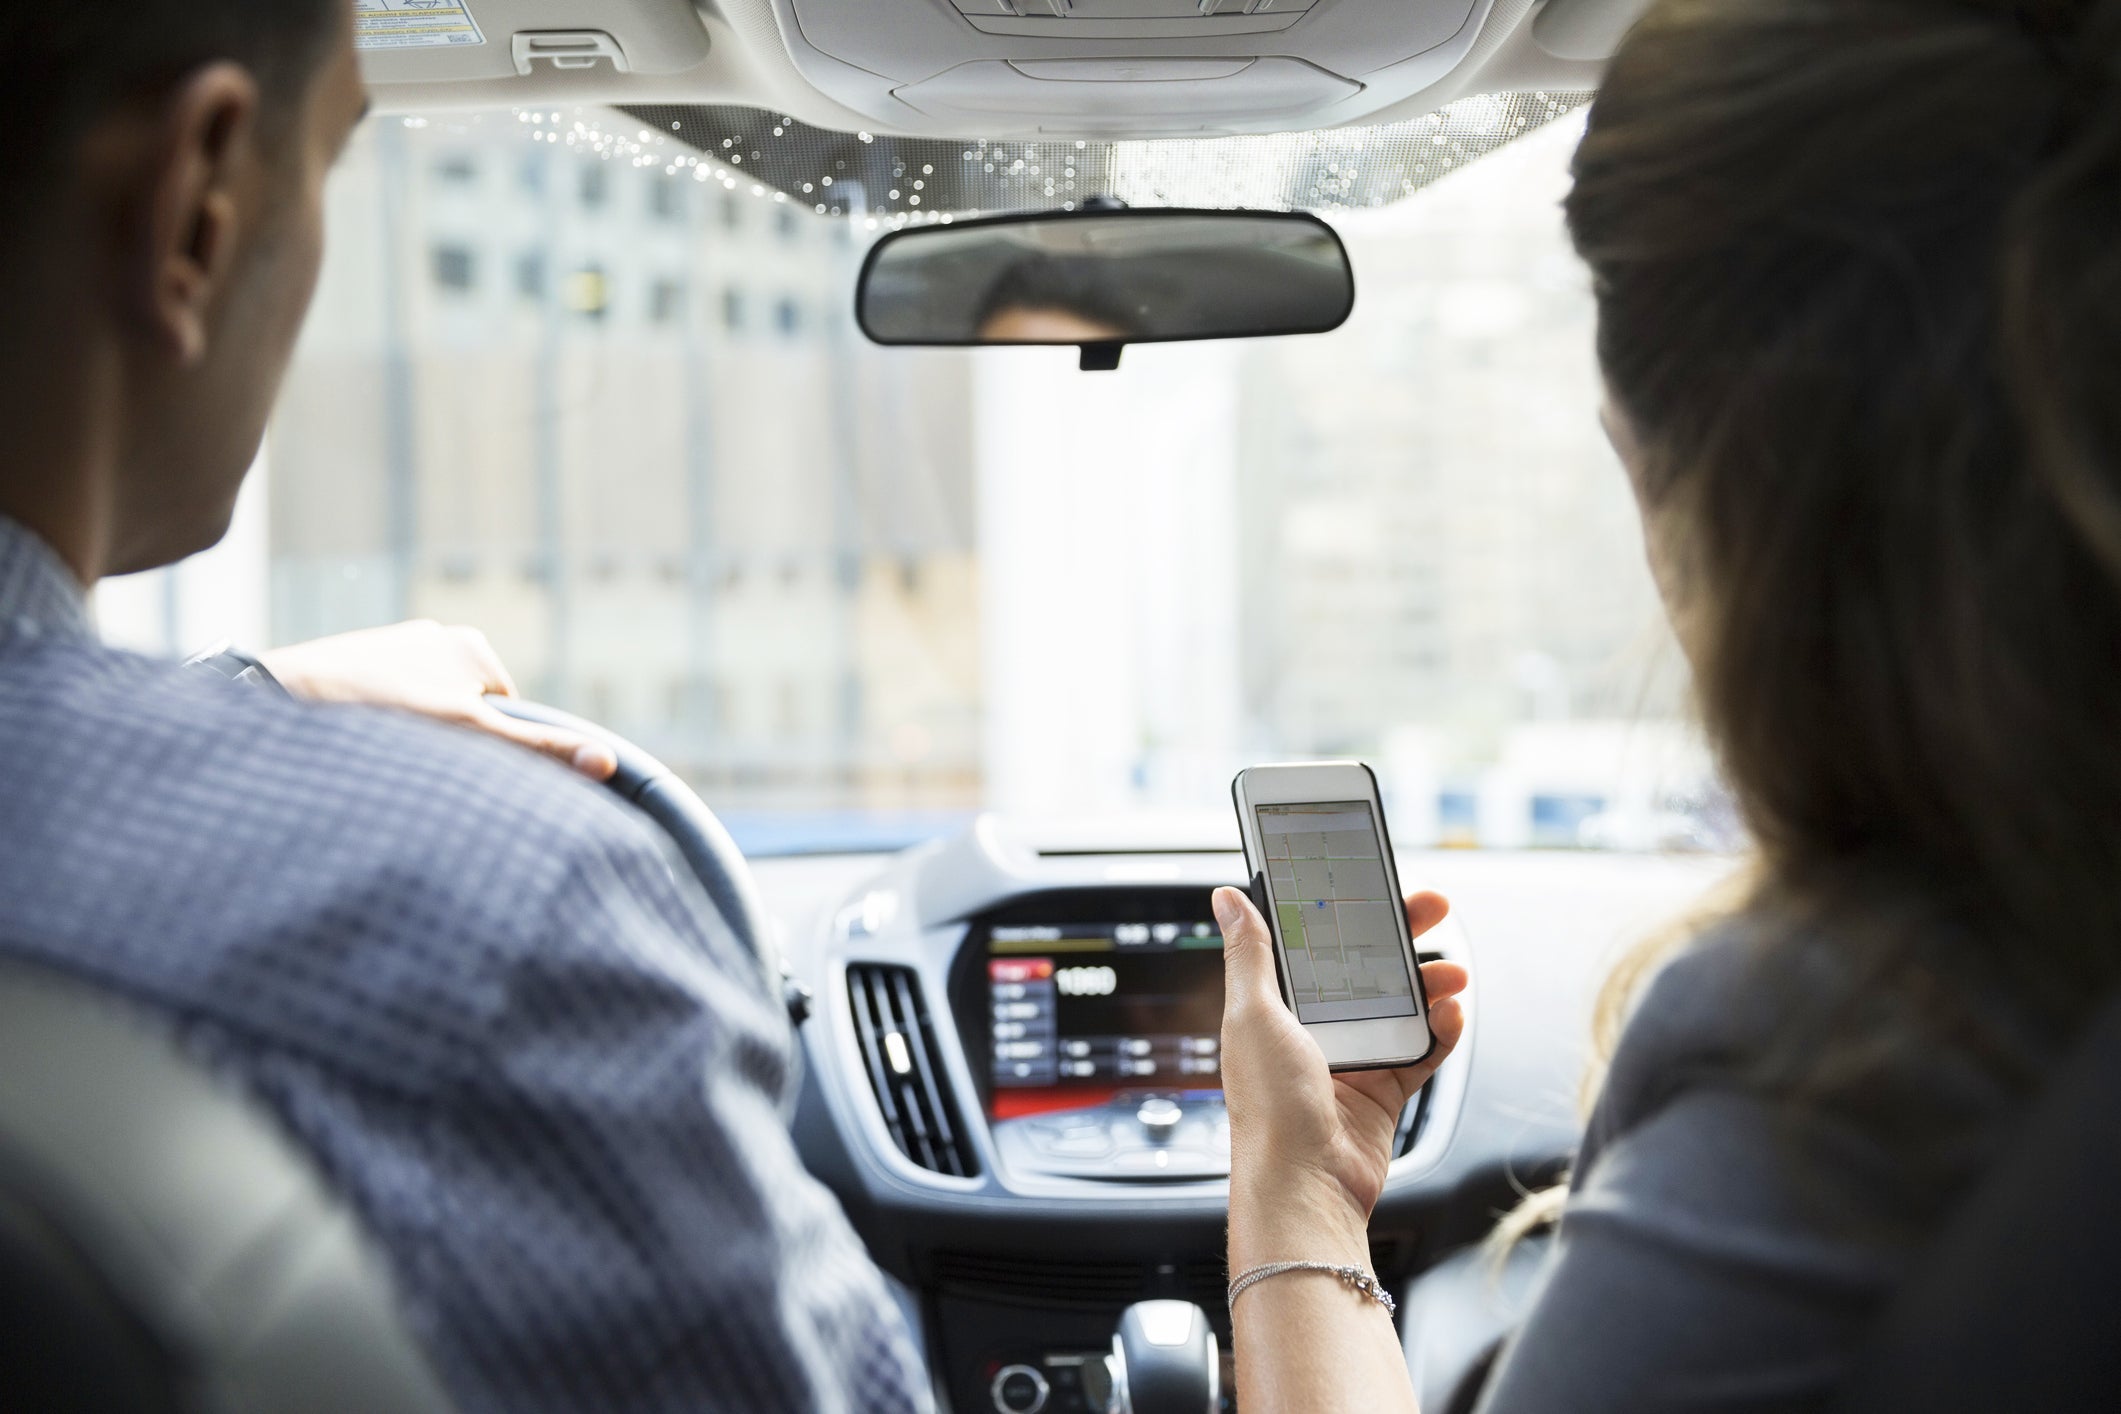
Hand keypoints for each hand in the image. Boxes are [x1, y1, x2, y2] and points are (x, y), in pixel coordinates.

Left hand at [261, 621, 618, 781]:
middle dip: (450, 736)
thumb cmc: (384, 713)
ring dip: (410, 733)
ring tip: (383, 752)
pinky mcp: (350, 662)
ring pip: (422, 708)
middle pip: (464, 706)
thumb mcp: (474, 736)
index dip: (492, 743)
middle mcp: (432, 636)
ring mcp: (388, 646)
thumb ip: (540, 750)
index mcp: (471, 644)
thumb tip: (606, 763)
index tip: (463, 763)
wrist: (284, 697)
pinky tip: (356, 743)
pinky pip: (382, 704)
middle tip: (420, 763)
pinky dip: (376, 725)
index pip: (506, 708)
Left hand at [1214, 885, 1467, 1263]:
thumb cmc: (1268, 1105)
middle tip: (1434, 909)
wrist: (1305, 1184)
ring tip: (1451, 971)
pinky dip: (1441, 1032)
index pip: (1315, 946)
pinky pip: (1422, 1053)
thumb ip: (1251, 953)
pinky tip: (1451, 1015)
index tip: (1373, 885)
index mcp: (1276, 1008)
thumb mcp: (1252, 1013)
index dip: (1345, 914)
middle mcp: (1314, 1032)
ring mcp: (1352, 1061)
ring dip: (1429, 983)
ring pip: (1401, 1007)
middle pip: (1366, 969)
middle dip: (1402, 937)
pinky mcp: (1384, 1092)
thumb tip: (1227, 896)